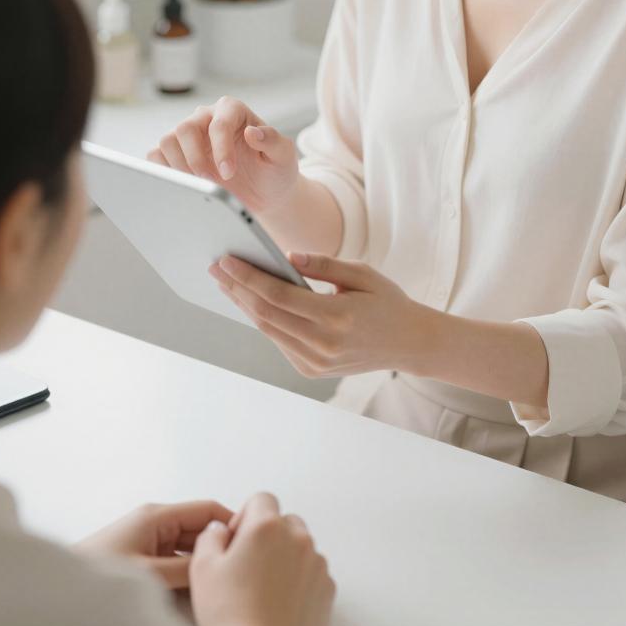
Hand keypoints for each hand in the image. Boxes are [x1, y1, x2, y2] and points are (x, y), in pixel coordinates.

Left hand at [76, 500, 232, 589]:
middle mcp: (154, 524)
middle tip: (233, 569)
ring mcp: (147, 542)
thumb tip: (217, 567)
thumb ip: (186, 569)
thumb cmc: (97, 572)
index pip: (207, 510)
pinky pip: (173, 564)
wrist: (61, 590)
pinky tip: (191, 594)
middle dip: (215, 550)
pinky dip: (184, 577)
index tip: (249, 542)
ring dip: (198, 567)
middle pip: (198, 532)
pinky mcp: (141, 559)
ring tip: (214, 584)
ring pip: (186, 552)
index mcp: (157, 515)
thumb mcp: (150, 573)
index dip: (230, 523)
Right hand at [147, 95, 298, 215]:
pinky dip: (164, 171)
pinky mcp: (175, 154)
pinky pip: (156, 156)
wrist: (265, 192)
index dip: (221, 149)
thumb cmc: (274, 169)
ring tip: (201, 186)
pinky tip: (184, 184)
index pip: (219, 123)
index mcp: (233, 110)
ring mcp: (189, 135)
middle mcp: (207, 117)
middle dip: (196, 159)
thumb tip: (252, 133)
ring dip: (180, 167)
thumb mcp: (283, 156)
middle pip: (185, 128)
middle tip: (211, 183)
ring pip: (167, 141)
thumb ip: (272, 141)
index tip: (228, 173)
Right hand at [190, 491, 335, 625]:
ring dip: (284, 557)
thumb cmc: (234, 618)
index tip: (236, 540)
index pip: (261, 499)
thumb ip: (210, 537)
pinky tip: (279, 601)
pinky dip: (299, 579)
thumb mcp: (203, 570)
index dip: (244, 517)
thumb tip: (219, 532)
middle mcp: (297, 539)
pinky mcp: (327, 587)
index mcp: (266, 527)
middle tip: (248, 564)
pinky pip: (312, 571)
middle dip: (267, 536)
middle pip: (283, 520)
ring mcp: (316, 563)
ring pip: (300, 545)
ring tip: (262, 588)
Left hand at [208, 250, 429, 376]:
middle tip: (216, 267)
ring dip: (245, 305)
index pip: (278, 296)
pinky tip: (252, 302)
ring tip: (227, 283)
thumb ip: (323, 265)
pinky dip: (263, 320)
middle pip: (266, 314)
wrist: (409, 344)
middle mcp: (322, 344)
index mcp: (336, 317)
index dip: (248, 277)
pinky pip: (280, 342)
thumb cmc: (387, 303)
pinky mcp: (312, 370)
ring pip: (269, 330)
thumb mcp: (362, 274)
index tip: (227, 260)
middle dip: (237, 289)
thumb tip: (286, 255)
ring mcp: (316, 362)